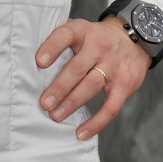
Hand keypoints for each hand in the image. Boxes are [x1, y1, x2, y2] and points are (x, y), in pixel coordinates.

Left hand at [36, 17, 149, 140]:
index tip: (39, 62)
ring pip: (91, 86)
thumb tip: (29, 56)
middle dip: (59, 87)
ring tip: (55, 116)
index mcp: (83, 31)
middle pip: (77, 68)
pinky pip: (111, 107)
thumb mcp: (80, 29)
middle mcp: (98, 46)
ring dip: (72, 103)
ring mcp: (113, 66)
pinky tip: (81, 133)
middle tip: (44, 103)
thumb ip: (60, 39)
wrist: (133, 39)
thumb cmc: (95, 38)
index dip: (52, 47)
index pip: (66, 35)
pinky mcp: (125, 85)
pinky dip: (96, 122)